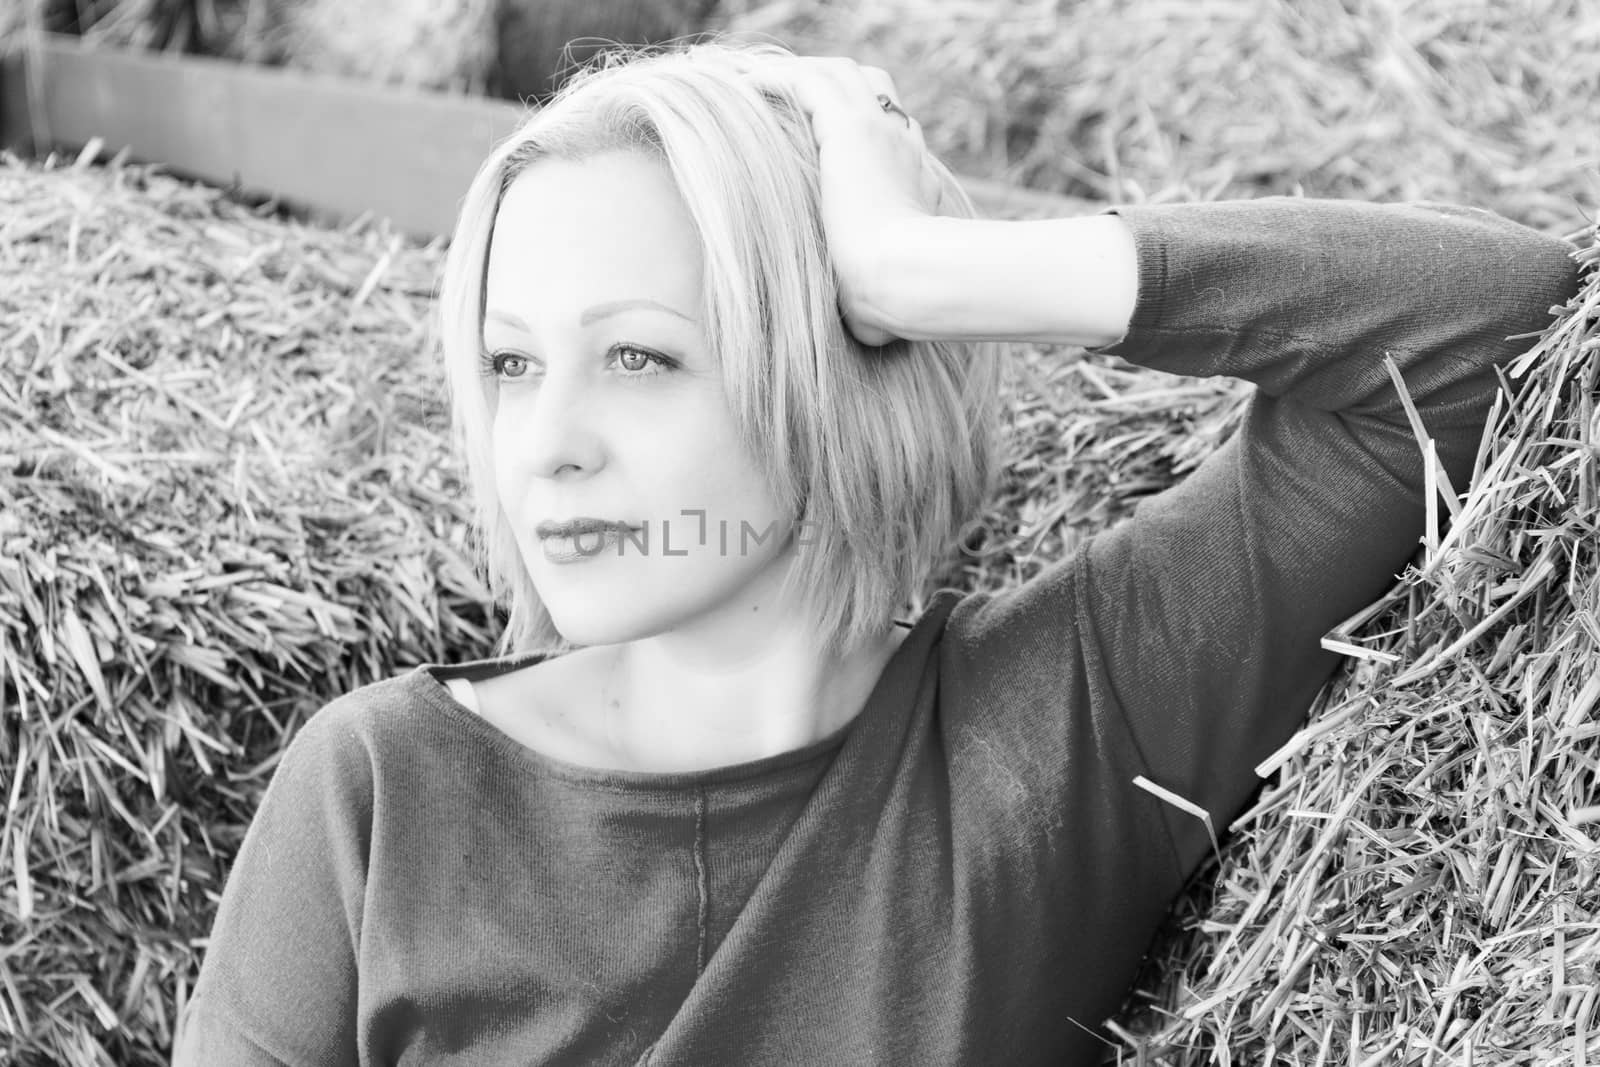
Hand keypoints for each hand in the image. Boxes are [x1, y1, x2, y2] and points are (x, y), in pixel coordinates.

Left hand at [744, 56, 944, 346]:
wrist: (909, 284)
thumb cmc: (897, 304)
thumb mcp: (885, 300)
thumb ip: (876, 305)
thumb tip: (871, 337)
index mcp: (913, 182)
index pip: (891, 133)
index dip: (856, 126)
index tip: (819, 136)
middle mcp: (902, 147)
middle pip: (871, 87)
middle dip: (829, 84)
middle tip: (786, 92)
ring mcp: (881, 132)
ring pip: (840, 76)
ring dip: (798, 73)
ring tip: (753, 79)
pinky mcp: (853, 128)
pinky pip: (809, 82)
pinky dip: (776, 78)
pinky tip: (742, 83)